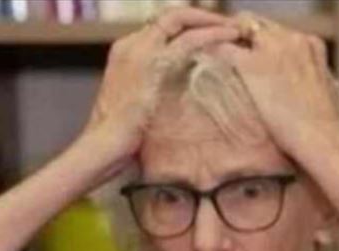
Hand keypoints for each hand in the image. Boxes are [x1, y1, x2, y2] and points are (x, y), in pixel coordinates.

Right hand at [80, 7, 240, 183]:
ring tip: (235, 29)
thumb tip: (179, 93)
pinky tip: (230, 37)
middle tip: (228, 27)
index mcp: (125, 52)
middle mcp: (130, 44)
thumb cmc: (119, 138)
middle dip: (202, 18)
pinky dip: (212, 34)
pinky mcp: (153, 61)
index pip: (161, 27)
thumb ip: (155, 90)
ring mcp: (140, 49)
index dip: (188, 27)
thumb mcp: (136, 105)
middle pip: (171, 17)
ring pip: (181, 20)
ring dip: (211, 21)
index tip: (211, 35)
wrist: (104, 145)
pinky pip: (189, 39)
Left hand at [212, 12, 338, 156]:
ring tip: (208, 50)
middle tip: (222, 49)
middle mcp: (292, 39)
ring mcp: (273, 48)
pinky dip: (212, 49)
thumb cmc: (322, 128)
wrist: (321, 138)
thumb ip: (304, 81)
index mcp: (311, 44)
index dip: (258, 40)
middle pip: (257, 23)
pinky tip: (202, 59)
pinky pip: (224, 47)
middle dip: (238, 34)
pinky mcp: (254, 64)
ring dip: (224, 37)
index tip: (247, 51)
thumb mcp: (320, 93)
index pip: (276, 30)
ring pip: (239, 27)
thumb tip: (291, 90)